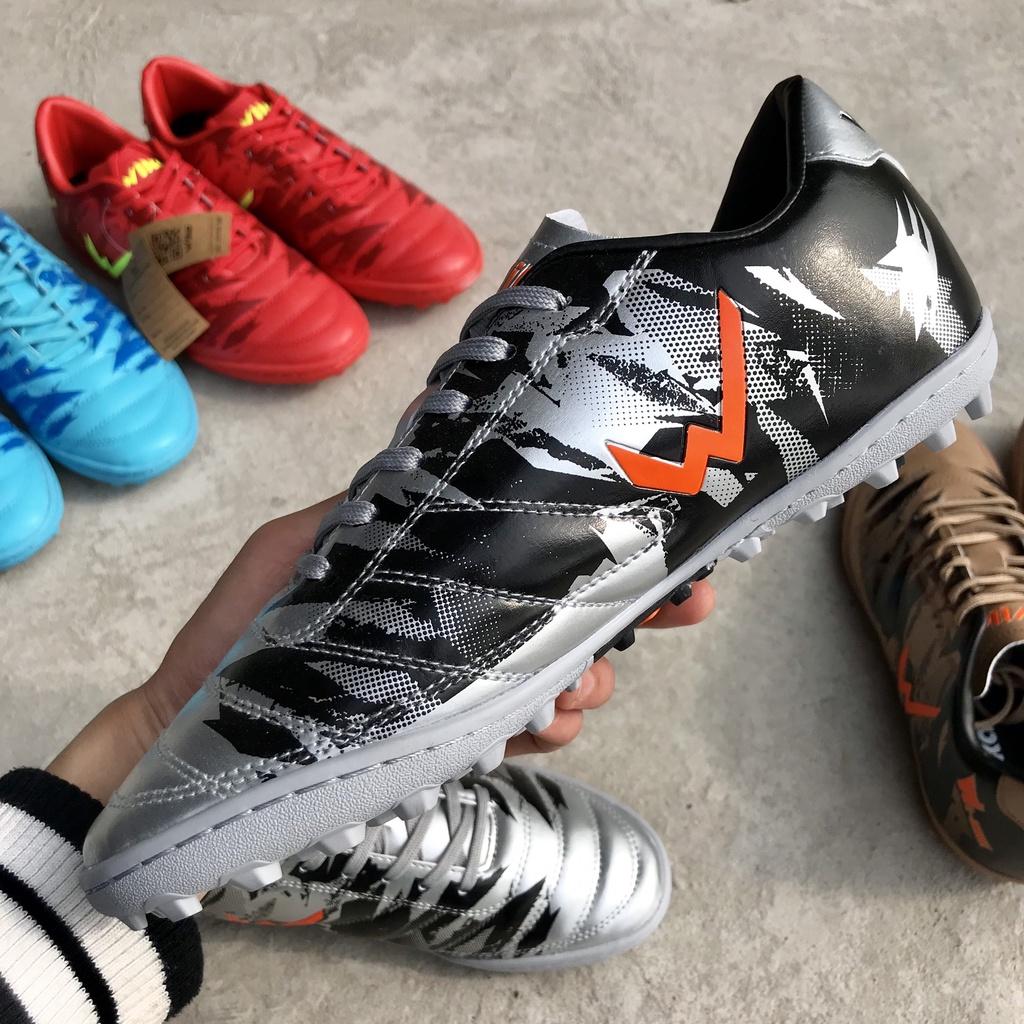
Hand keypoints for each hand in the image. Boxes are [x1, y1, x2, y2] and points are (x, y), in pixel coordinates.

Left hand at [48, 496, 713, 800]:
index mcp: (438, 555)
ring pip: (565, 670)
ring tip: (571, 689)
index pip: (531, 532)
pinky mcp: (456, 733)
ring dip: (588, 678)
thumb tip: (430, 430)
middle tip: (687, 605)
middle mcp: (464, 612)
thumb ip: (369, 504)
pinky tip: (534, 728)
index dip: (604, 528)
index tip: (669, 525)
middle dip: (638, 606)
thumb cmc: (242, 634)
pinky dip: (546, 729)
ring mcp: (466, 676)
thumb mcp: (300, 548)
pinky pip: (528, 728)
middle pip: (572, 603)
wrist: (202, 737)